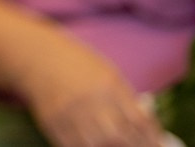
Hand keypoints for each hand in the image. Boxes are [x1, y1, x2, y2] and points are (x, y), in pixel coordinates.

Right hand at [21, 33, 168, 146]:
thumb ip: (127, 99)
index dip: (152, 138)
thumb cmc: (78, 65)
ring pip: (97, 146)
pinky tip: (97, 146)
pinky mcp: (52, 123)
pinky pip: (74, 145)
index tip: (158, 144)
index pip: (138, 121)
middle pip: (119, 137)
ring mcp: (68, 113)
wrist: (36, 57)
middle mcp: (88, 100)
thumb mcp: (107, 73)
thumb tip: (149, 128)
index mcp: (107, 85)